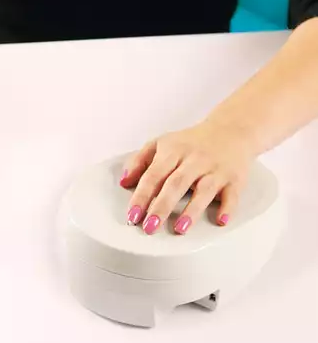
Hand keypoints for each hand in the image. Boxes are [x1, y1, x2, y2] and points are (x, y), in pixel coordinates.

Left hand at [119, 120, 255, 234]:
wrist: (230, 130)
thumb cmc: (191, 142)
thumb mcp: (161, 143)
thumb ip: (140, 161)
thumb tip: (124, 182)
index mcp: (173, 151)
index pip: (153, 175)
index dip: (142, 196)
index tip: (133, 215)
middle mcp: (194, 160)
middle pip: (176, 184)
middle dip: (161, 207)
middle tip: (150, 227)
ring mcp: (215, 169)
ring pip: (204, 190)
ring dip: (191, 211)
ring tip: (179, 229)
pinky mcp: (235, 178)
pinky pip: (232, 195)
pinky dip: (227, 208)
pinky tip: (219, 221)